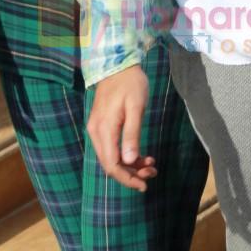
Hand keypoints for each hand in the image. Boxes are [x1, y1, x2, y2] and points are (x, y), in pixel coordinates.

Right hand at [87, 64, 156, 191]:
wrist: (118, 64)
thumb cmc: (130, 84)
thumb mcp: (136, 108)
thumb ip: (132, 134)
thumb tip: (130, 161)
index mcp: (104, 129)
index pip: (112, 164)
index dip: (127, 179)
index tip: (144, 185)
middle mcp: (97, 132)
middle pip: (110, 164)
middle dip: (131, 173)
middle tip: (153, 173)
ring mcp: (97, 129)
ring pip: (111, 157)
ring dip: (130, 165)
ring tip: (151, 164)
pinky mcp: (101, 126)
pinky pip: (111, 148)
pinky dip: (126, 155)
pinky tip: (141, 155)